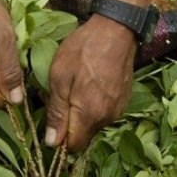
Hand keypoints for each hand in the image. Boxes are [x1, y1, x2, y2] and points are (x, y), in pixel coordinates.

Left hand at [45, 14, 137, 151]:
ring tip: (75, 87)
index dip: (59, 139)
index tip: (52, 121)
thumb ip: (56, 112)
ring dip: (82, 114)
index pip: (73, 146)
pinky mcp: (124, 100)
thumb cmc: (83, 50)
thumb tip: (52, 143)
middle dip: (70, 125)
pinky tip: (89, 85)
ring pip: (94, 124)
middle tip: (61, 97)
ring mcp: (118, 109)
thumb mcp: (59, 78)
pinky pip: (104, 113)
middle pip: (84, 136)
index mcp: (90, 115)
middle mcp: (107, 118)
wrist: (116, 30)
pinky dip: (94, 106)